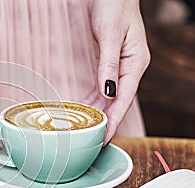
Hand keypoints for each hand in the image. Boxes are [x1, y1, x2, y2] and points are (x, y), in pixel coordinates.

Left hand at [87, 0, 150, 142]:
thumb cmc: (114, 6)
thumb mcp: (110, 36)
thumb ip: (109, 65)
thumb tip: (108, 93)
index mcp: (136, 63)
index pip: (124, 98)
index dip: (115, 120)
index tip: (106, 137)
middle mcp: (131, 67)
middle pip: (119, 101)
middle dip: (108, 121)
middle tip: (94, 140)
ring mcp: (122, 65)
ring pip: (111, 95)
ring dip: (100, 112)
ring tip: (88, 128)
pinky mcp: (112, 62)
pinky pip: (104, 85)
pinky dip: (96, 98)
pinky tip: (87, 107)